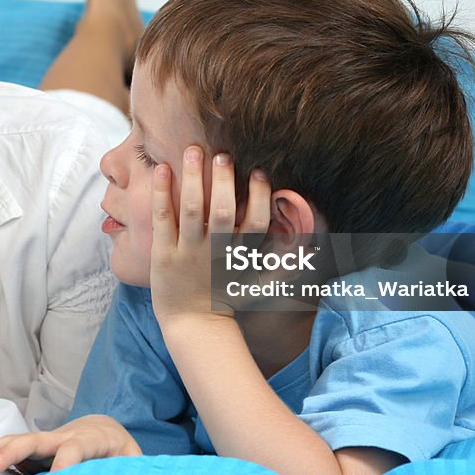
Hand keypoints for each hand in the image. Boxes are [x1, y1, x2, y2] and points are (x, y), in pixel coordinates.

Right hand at [0, 415, 140, 472]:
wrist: (106, 428)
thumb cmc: (120, 451)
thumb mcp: (131, 461)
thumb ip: (129, 472)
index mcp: (92, 439)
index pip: (75, 449)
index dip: (63, 463)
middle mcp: (66, 435)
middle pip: (38, 439)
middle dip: (15, 451)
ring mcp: (49, 438)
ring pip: (21, 439)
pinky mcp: (38, 444)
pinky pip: (14, 444)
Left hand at [149, 147, 271, 323]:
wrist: (193, 325)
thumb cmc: (226, 297)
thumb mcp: (258, 283)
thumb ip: (283, 266)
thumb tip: (312, 249)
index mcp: (240, 256)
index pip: (256, 224)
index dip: (260, 197)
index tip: (259, 173)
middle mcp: (215, 252)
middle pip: (224, 213)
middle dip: (224, 182)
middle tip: (223, 154)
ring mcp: (188, 253)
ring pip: (192, 210)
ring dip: (194, 178)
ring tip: (194, 150)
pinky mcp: (163, 254)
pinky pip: (163, 219)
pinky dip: (162, 193)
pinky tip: (162, 168)